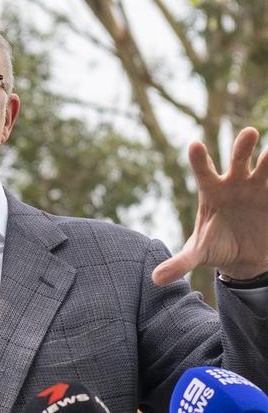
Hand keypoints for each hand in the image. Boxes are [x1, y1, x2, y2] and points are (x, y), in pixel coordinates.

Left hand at [153, 127, 267, 284]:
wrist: (244, 258)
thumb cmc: (216, 248)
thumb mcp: (198, 255)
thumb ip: (179, 263)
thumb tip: (155, 279)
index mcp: (211, 193)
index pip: (203, 172)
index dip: (200, 159)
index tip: (195, 145)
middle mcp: (234, 184)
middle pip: (238, 161)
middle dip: (243, 148)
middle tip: (250, 133)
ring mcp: (257, 188)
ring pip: (265, 167)